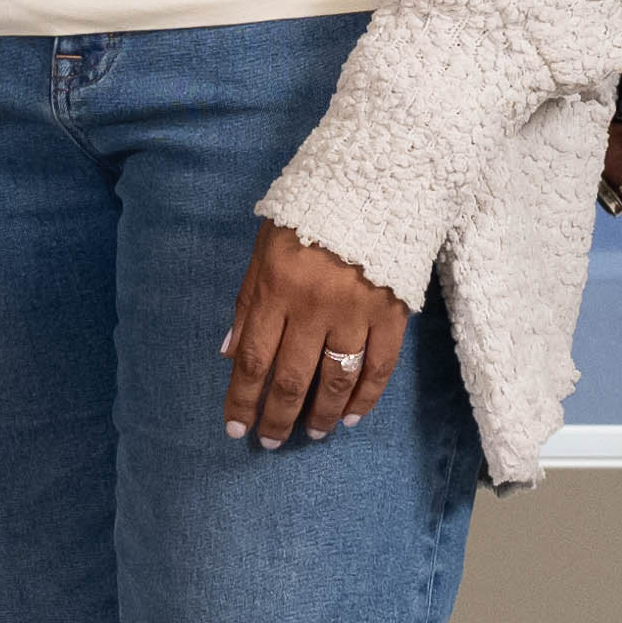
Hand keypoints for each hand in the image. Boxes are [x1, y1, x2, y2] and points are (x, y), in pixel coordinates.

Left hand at [224, 221, 415, 449]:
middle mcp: (313, 306)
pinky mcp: (392, 312)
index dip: (242, 399)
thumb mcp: (264, 250)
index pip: (252, 359)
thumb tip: (229, 354)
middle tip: (271, 441)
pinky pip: (379, 366)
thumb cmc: (308, 215)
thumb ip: (248, 303)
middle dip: (278, 416)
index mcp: (276, 289)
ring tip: (312, 433)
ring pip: (336, 379)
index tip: (235, 429)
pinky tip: (351, 416)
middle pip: (292, 378)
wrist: (375, 180)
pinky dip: (365, 397)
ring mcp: (356, 312)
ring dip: (322, 413)